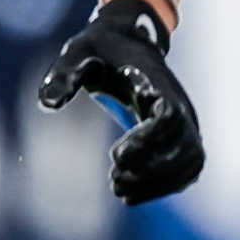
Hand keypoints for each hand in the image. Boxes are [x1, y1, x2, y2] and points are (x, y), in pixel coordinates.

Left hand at [37, 0, 205, 204]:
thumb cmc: (100, 51)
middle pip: (186, 145)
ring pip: (191, 161)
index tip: (115, 156)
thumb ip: (64, 75)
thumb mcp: (77, 53)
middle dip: (153, 171)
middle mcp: (179, 104)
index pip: (169, 116)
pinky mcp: (181, 135)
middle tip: (114, 180)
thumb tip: (49, 104)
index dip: (148, 140)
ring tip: (120, 191)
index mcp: (156, 83)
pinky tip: (133, 195)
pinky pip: (188, 167)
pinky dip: (166, 186)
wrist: (129, 44)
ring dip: (160, 183)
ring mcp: (186, 121)